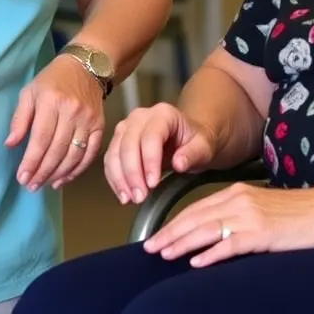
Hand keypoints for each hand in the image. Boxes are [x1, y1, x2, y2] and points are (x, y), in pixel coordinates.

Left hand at [5, 55, 105, 189]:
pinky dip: (78, 169)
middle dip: (43, 172)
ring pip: (74, 154)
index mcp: (52, 101)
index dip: (31, 161)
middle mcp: (72, 111)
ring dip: (58, 174)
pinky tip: (65, 178)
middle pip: (57, 150)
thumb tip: (10, 145)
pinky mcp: (100, 125)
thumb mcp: (29, 92)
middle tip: (31, 186)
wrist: (86, 66)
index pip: (41, 138)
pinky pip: (90, 153)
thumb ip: (19, 119)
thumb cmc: (52, 80)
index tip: (22, 178)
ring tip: (45, 184)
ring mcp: (89, 119)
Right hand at [103, 103, 217, 204]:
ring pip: (115, 152)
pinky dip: (114, 179)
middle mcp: (141, 117)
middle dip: (132, 173)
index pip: (151, 136)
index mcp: (163, 114)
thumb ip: (193, 154)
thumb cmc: (195, 141)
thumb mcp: (203, 147)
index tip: (153, 183)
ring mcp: (127, 127)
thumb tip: (179, 163)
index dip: (150, 160)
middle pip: (129, 143)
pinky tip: (123, 194)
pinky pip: (110, 160)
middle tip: (140, 196)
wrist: (187, 140)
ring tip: (131, 198)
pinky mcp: (119, 141)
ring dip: (120, 178)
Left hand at [143, 182, 313, 267]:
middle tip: (150, 248)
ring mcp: (250, 215)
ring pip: (207, 229)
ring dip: (182, 242)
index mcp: (236, 192)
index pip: (197, 207)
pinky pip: (230, 244)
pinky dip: (211, 253)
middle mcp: (239, 199)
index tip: (157, 236)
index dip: (174, 222)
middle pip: (196, 217)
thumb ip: (237, 214)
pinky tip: (196, 263)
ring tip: (164, 254)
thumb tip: (213, 233)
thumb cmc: (296, 213)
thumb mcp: (261, 206)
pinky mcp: (262, 232)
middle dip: (170, 233)